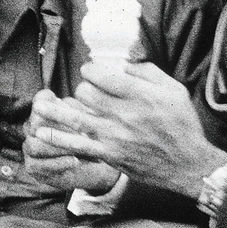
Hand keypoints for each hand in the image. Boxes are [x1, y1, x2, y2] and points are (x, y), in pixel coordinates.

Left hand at [31, 62, 226, 199]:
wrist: (188, 164)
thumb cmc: (183, 125)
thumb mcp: (174, 90)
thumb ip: (147, 72)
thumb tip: (121, 63)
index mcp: (140, 95)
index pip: (103, 75)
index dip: (91, 70)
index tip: (93, 72)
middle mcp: (125, 114)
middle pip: (87, 93)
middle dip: (83, 88)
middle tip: (88, 91)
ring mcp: (115, 136)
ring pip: (76, 117)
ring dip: (54, 110)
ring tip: (38, 104)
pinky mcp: (109, 154)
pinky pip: (78, 145)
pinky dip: (58, 138)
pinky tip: (40, 132)